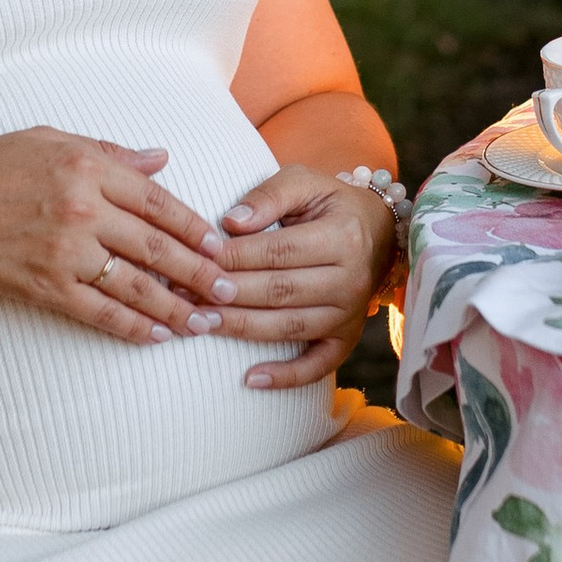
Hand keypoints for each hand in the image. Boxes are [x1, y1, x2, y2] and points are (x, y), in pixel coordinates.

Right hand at [0, 130, 235, 344]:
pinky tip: (157, 336)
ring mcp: (66, 253)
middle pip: (158, 248)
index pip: (160, 202)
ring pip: (137, 286)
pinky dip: (133, 326)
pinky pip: (101, 312)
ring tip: (206, 322)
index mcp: (88, 169)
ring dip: (177, 307)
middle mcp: (83, 211)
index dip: (196, 228)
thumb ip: (109, 152)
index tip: (221, 246)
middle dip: (201, 273)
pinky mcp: (47, 287)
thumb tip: (160, 159)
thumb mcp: (49, 140)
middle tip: (231, 290)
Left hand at [208, 165, 393, 387]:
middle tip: (184, 293)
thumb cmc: (330, 203)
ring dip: (241, 328)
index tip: (196, 257)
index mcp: (342, 237)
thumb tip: (229, 222)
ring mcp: (350, 314)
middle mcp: (351, 280)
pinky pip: (318, 365)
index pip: (278, 251)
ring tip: (200, 323)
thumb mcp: (305, 182)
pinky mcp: (346, 338)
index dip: (235, 256)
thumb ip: (268, 195)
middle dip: (228, 293)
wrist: (378, 230)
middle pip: (279, 291)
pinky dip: (286, 377)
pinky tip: (250, 379)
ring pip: (289, 327)